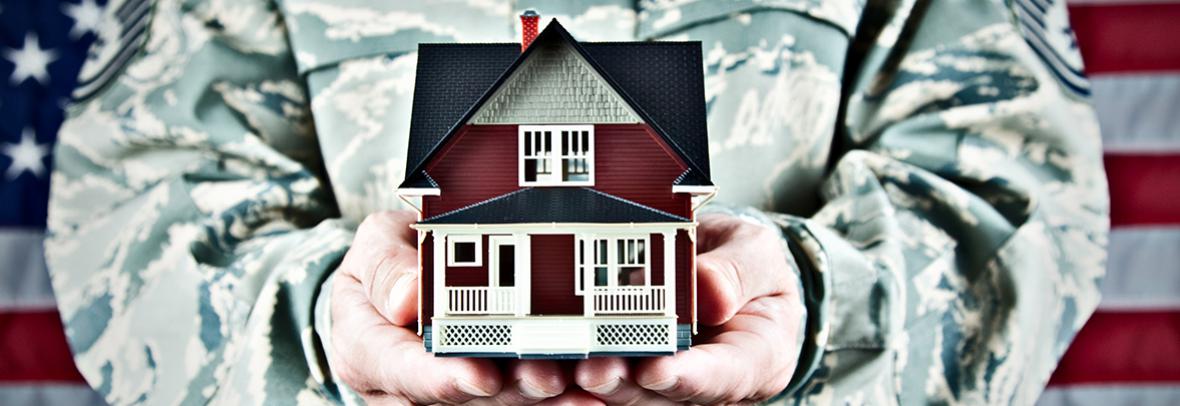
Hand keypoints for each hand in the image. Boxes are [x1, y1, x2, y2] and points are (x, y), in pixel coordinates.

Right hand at [328, 211, 572, 404]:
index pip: (401, 371)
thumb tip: (408, 299)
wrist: (400, 281)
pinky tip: (583, 394)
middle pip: (453, 400)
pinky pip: (508, 404)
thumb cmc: (390, 259)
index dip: (443, 378)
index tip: (484, 375)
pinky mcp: (472, 397)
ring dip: (533, 402)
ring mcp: (436, 396)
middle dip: (506, 393)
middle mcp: (398, 385)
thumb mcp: (374, 243)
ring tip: (579, 391)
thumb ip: (386, 266)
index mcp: (364, 348)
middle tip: (550, 380)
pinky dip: (547, 401)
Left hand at [575, 213, 804, 403]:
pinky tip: (543, 366)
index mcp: (755, 357)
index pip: (725, 377)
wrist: (726, 271)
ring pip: (631, 395)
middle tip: (594, 369)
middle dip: (627, 384)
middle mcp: (710, 380)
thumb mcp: (757, 253)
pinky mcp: (634, 374)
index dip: (689, 378)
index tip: (656, 368)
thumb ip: (738, 272)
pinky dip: (571, 376)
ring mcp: (670, 382)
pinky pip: (605, 382)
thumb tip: (707, 293)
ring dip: (595, 385)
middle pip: (667, 395)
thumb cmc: (747, 266)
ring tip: (561, 370)